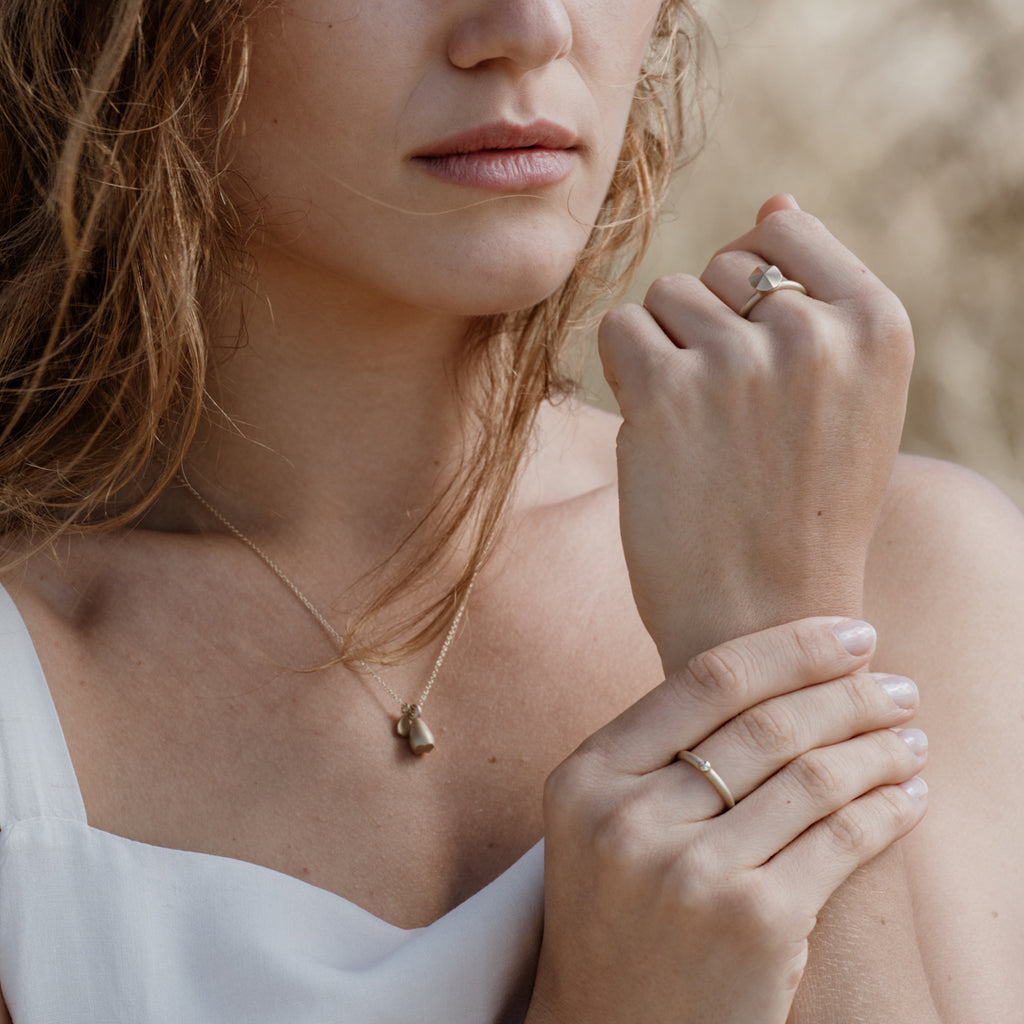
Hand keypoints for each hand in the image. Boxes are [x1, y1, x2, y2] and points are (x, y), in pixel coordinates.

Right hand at [527, 618, 927, 1023]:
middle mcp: (629, 817)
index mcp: (587, 777)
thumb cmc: (618, 918)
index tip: (847, 634)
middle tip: (897, 684)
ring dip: (877, 747)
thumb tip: (776, 676)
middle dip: (847, 693)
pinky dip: (887, 809)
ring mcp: (689, 872)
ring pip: (811, 776)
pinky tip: (909, 795)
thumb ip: (658, 753)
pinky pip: (841, 840)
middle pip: (765, 724)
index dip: (788, 648)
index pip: (705, 680)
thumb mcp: (603, 823)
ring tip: (910, 734)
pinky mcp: (754, 923)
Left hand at [599, 196, 913, 672]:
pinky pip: (620, 329)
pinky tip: (655, 430)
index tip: (756, 351)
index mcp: (878, 324)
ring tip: (696, 427)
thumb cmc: (801, 509)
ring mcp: (740, 360)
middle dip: (708, 325)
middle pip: (719, 267)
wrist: (763, 619)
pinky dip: (626, 374)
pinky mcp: (666, 392)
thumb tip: (775, 199)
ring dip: (665, 352)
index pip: (785, 229)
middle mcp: (815, 332)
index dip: (751, 283)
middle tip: (726, 410)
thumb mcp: (848, 398)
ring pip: (665, 297)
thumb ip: (821, 299)